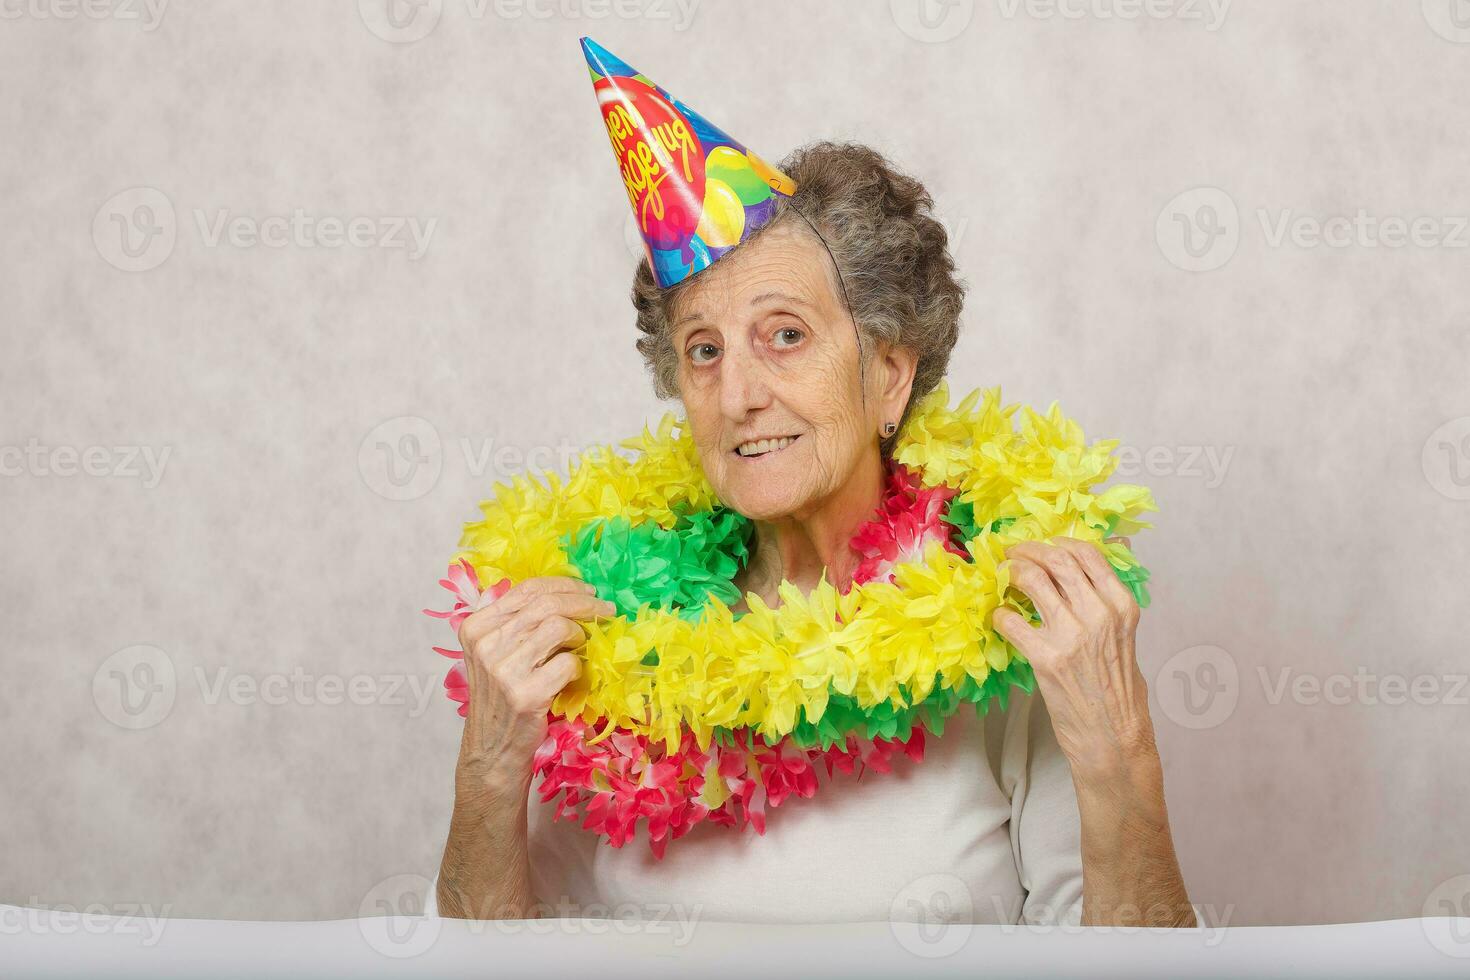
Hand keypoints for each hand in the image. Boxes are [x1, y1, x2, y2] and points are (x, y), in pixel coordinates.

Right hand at [453, 576, 615, 794]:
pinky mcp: (525, 694)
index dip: (564, 585)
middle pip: (546, 604)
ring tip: (583, 646)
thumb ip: (513, 621)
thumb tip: (560, 589)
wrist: (493, 750)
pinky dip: (578, 667)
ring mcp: (503, 670)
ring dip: (580, 634)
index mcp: (476, 627)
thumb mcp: (493, 653)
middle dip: (584, 603)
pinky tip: (573, 676)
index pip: (526, 589)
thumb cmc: (501, 697)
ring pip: (558, 627)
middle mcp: (485, 644)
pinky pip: (567, 663)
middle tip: (606, 611)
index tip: (588, 590)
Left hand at [992, 536, 1158, 783]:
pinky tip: (999, 617)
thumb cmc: (1118, 690)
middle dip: (1028, 550)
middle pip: (1056, 559)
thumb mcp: (1126, 635)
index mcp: (1121, 605)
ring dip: (1011, 572)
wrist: (1114, 737)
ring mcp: (1072, 634)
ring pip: (1032, 580)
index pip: (1088, 553)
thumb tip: (1105, 555)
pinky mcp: (1046, 658)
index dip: (1056, 542)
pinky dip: (999, 614)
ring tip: (1002, 576)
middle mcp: (1099, 613)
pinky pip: (1011, 621)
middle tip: (1012, 554)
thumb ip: (1109, 598)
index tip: (1040, 545)